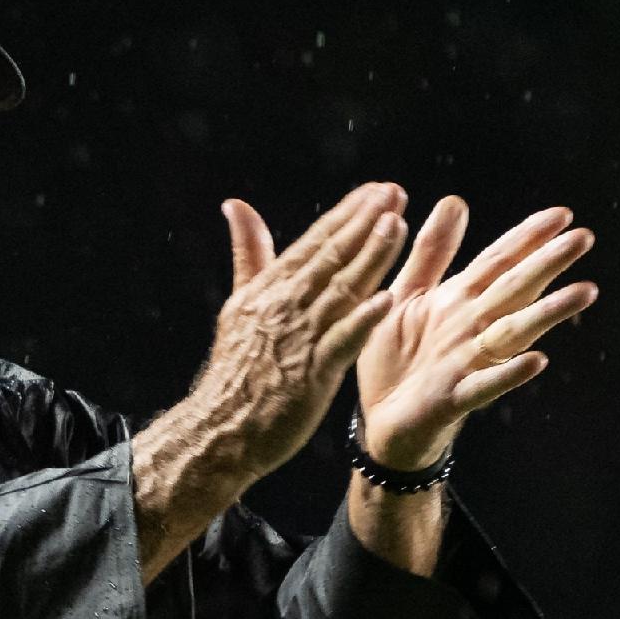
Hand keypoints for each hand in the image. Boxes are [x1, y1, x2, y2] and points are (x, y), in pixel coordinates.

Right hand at [187, 182, 410, 485]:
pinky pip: (341, 341)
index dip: (347, 213)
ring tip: (397, 227)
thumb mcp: (239, 304)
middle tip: (396, 193)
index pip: (314, 242)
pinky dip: (362, 320)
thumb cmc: (237, 371)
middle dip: (365, 223)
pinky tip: (386, 300)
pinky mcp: (310, 373)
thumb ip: (249, 254)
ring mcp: (298, 338)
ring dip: (370, 257)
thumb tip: (237, 206)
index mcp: (269, 289)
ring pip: (340, 289)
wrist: (221, 429)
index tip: (377, 189)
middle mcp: (284, 306)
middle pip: (330, 257)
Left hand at [354, 197, 599, 467]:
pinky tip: (538, 360)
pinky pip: (486, 385)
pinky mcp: (455, 397)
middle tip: (584, 237)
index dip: (528, 237)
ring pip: (513, 332)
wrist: (380, 422)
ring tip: (585, 291)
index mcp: (459, 300)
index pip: (499, 261)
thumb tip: (455, 201)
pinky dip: (510, 373)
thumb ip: (431, 253)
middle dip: (548, 263)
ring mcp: (468, 361)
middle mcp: (472, 327)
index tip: (562, 213)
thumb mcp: (407, 296)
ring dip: (548, 312)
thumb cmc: (398, 359)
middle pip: (515, 289)